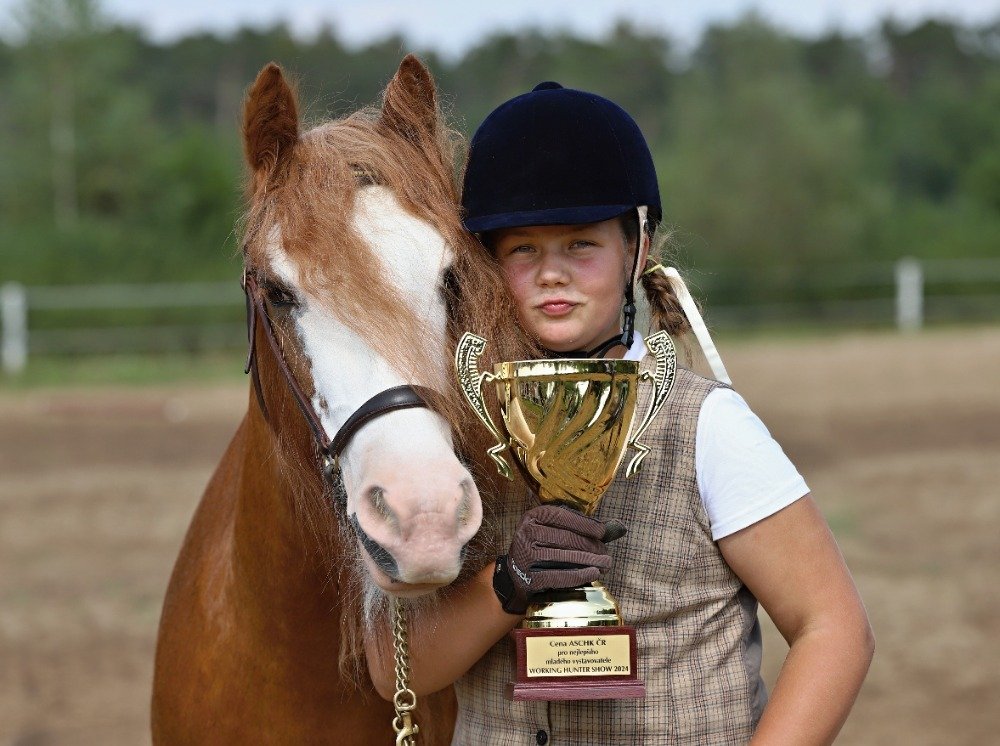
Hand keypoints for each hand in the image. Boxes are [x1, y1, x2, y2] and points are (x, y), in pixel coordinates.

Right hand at [492, 504, 625, 614]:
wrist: (515, 573)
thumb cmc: (541, 546)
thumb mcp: (552, 529)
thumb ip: (579, 526)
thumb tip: (616, 527)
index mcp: (534, 516)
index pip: (562, 516)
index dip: (585, 524)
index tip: (603, 532)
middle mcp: (527, 533)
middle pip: (566, 538)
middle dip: (591, 546)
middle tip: (606, 553)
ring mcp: (526, 556)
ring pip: (565, 556)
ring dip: (589, 560)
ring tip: (605, 563)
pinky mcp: (529, 577)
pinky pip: (559, 576)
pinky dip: (579, 575)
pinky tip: (593, 573)